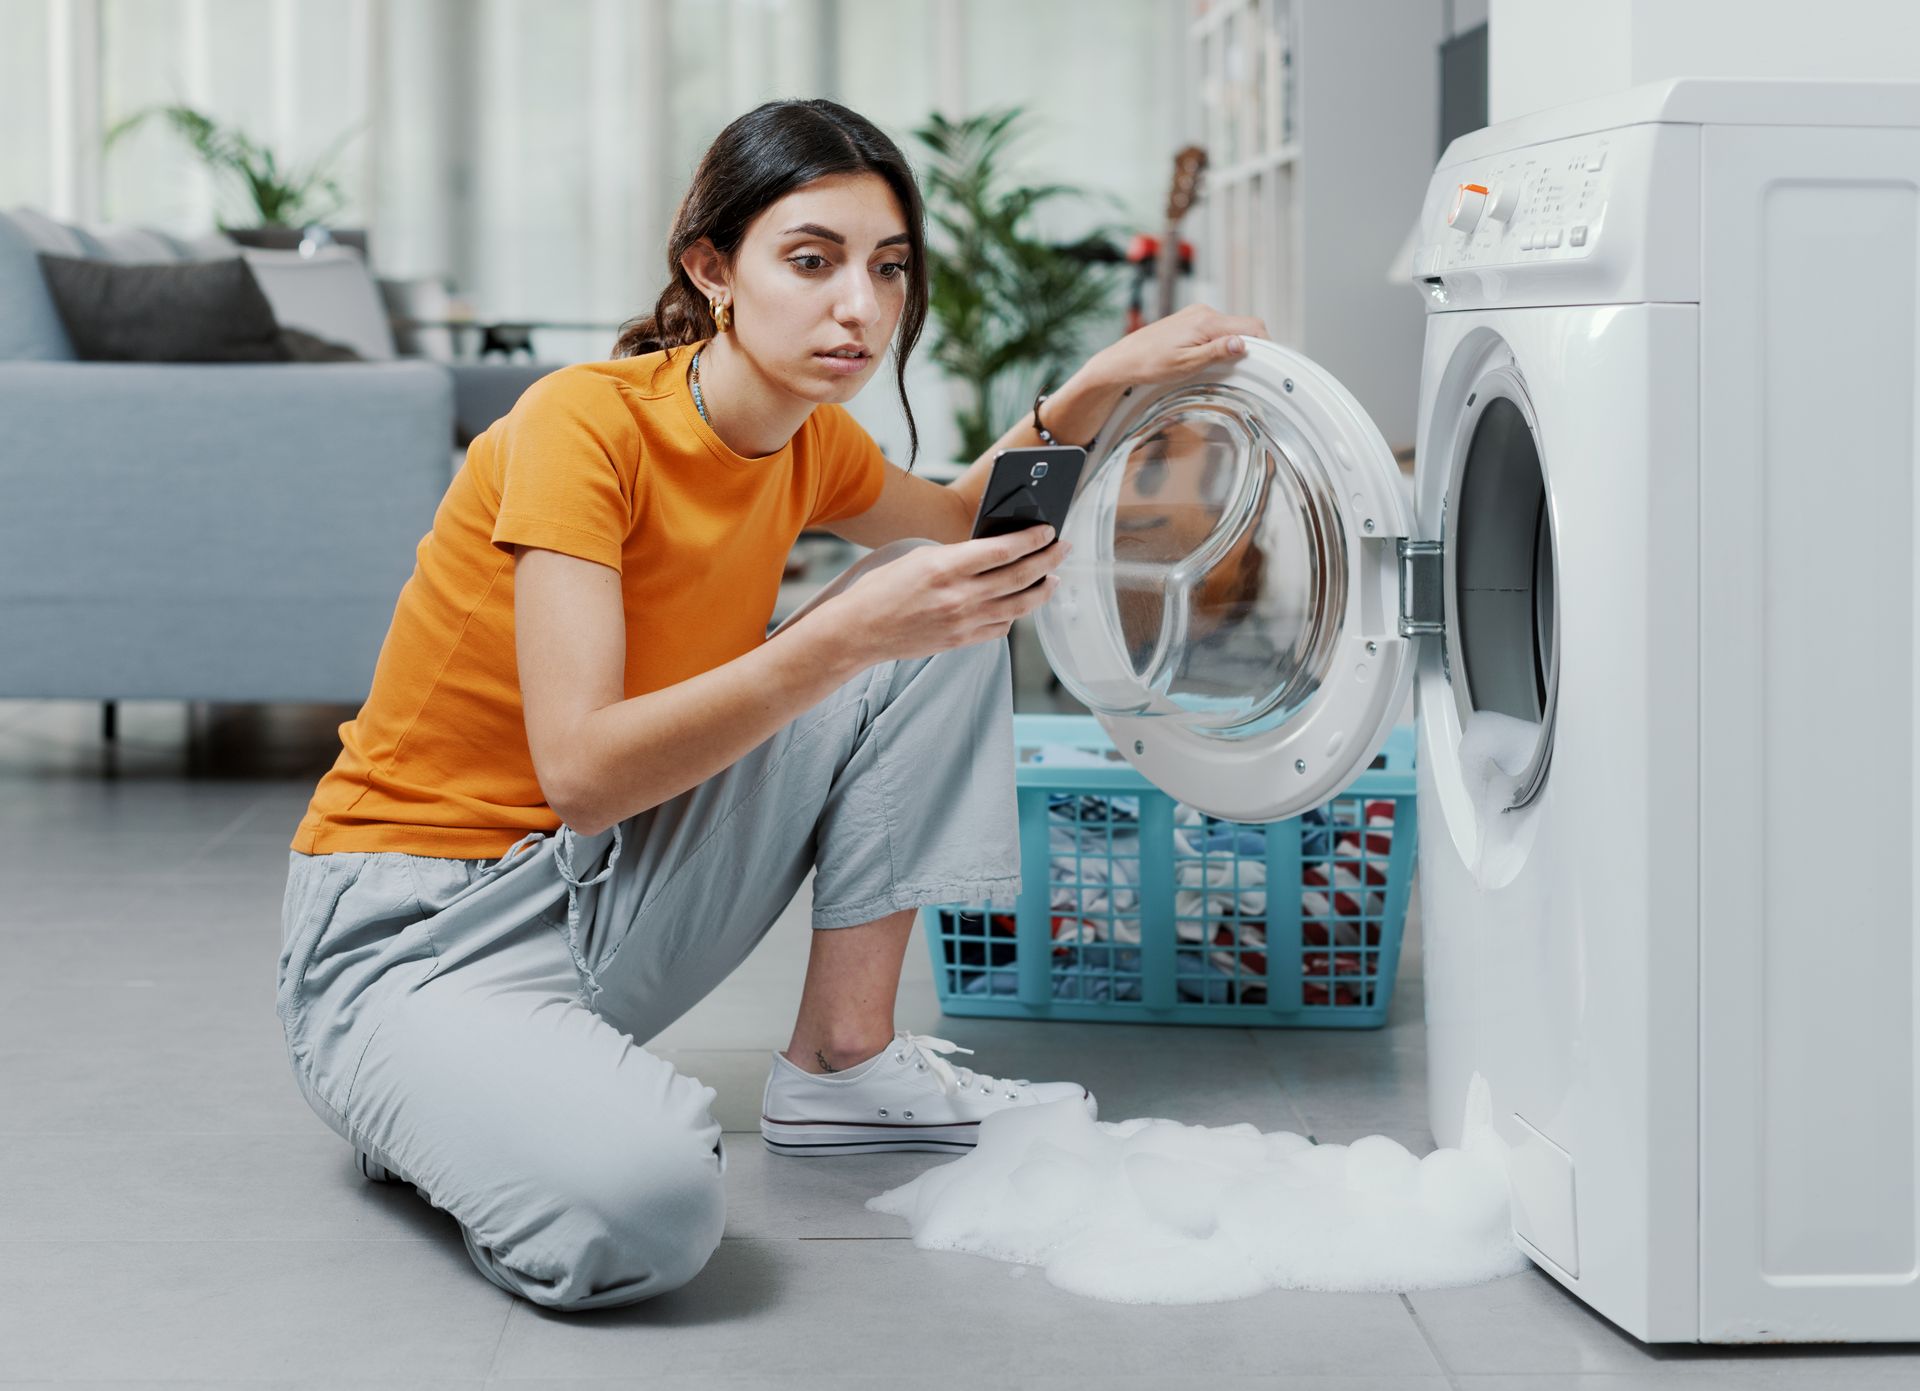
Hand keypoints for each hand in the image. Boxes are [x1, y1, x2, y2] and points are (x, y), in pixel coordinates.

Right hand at [821, 524, 1069, 666]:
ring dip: (1042, 590)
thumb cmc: (884, 589)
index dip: (1033, 539)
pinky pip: (1002, 628)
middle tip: (1063, 549)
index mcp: (947, 566)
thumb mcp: (920, 557)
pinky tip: (1021, 604)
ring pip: (1019, 606)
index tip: (1049, 530)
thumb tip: (994, 550)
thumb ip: (958, 555)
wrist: (860, 630)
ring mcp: (963, 622)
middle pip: (1020, 576)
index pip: (1004, 550)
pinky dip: (1015, 615)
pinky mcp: (962, 641)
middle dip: (1049, 560)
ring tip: (1053, 578)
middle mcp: (960, 595)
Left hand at [1088, 303, 1269, 391]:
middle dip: (1253, 345)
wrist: (1123, 360)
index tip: (1271, 362)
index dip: (1266, 344)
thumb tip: (1243, 343)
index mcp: (1206, 322)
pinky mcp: (1190, 320)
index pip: (1251, 326)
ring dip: (1236, 345)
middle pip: (1244, 325)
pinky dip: (1223, 342)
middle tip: (1253, 369)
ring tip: (1231, 367)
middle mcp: (1203, 312)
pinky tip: (1215, 358)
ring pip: (1231, 327)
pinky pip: (1217, 329)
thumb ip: (1217, 352)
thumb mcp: (1187, 364)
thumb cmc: (1149, 364)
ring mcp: (1197, 314)